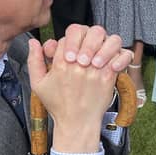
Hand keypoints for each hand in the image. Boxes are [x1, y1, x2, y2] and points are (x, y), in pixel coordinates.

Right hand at [27, 25, 132, 152]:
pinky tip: (112, 63)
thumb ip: (34, 61)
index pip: (69, 36)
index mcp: (61, 63)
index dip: (71, 40)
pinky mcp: (109, 76)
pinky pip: (121, 57)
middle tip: (86, 51)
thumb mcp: (38, 83)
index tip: (72, 52)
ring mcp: (96, 69)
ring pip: (109, 40)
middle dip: (89, 37)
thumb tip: (34, 42)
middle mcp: (79, 64)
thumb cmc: (58, 104)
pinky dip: (120, 56)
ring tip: (99, 55)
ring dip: (106, 44)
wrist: (76, 123)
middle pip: (90, 31)